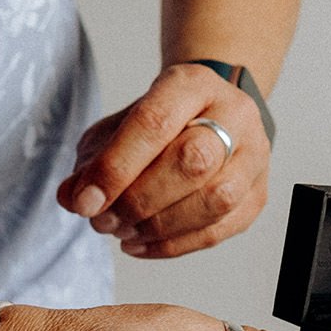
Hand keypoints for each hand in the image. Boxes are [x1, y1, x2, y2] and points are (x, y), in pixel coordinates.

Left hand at [56, 62, 269, 257]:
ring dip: (158, 226)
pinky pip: (219, 230)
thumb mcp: (118, 126)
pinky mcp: (258, 195)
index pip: (156, 123)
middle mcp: (235, 114)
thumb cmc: (160, 123)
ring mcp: (254, 156)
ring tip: (121, 233)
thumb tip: (72, 197)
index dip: (116, 167)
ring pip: (215, 199)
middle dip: (139, 200)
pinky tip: (140, 244)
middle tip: (103, 221)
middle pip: (194, 161)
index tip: (84, 201)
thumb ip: (93, 159)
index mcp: (194, 84)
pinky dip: (172, 246)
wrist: (211, 117)